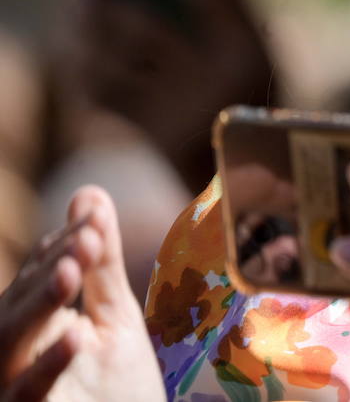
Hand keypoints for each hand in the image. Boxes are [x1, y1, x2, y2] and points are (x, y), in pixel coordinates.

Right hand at [0, 186, 162, 401]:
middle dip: (51, 268)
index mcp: (28, 328)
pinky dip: (46, 366)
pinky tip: (74, 334)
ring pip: (7, 343)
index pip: (36, 279)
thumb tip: (88, 192)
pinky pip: (24, 394)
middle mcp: (10, 355)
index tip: (92, 218)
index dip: (62, 247)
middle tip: (87, 236)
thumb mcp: (114, 319)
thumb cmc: (116, 390)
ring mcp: (12, 387)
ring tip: (74, 272)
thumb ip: (100, 262)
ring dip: (39, 305)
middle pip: (16, 305)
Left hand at [75, 0, 273, 187]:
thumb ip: (229, 0)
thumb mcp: (259, 45)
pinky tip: (84, 59)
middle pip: (142, 25)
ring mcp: (178, 107)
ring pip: (113, 61)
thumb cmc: (251, 92)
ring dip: (88, 38)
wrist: (254, 170)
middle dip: (107, 6)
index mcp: (248, 47)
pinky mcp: (151, 133)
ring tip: (80, 18)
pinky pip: (103, 94)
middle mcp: (212, 76)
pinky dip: (89, 74)